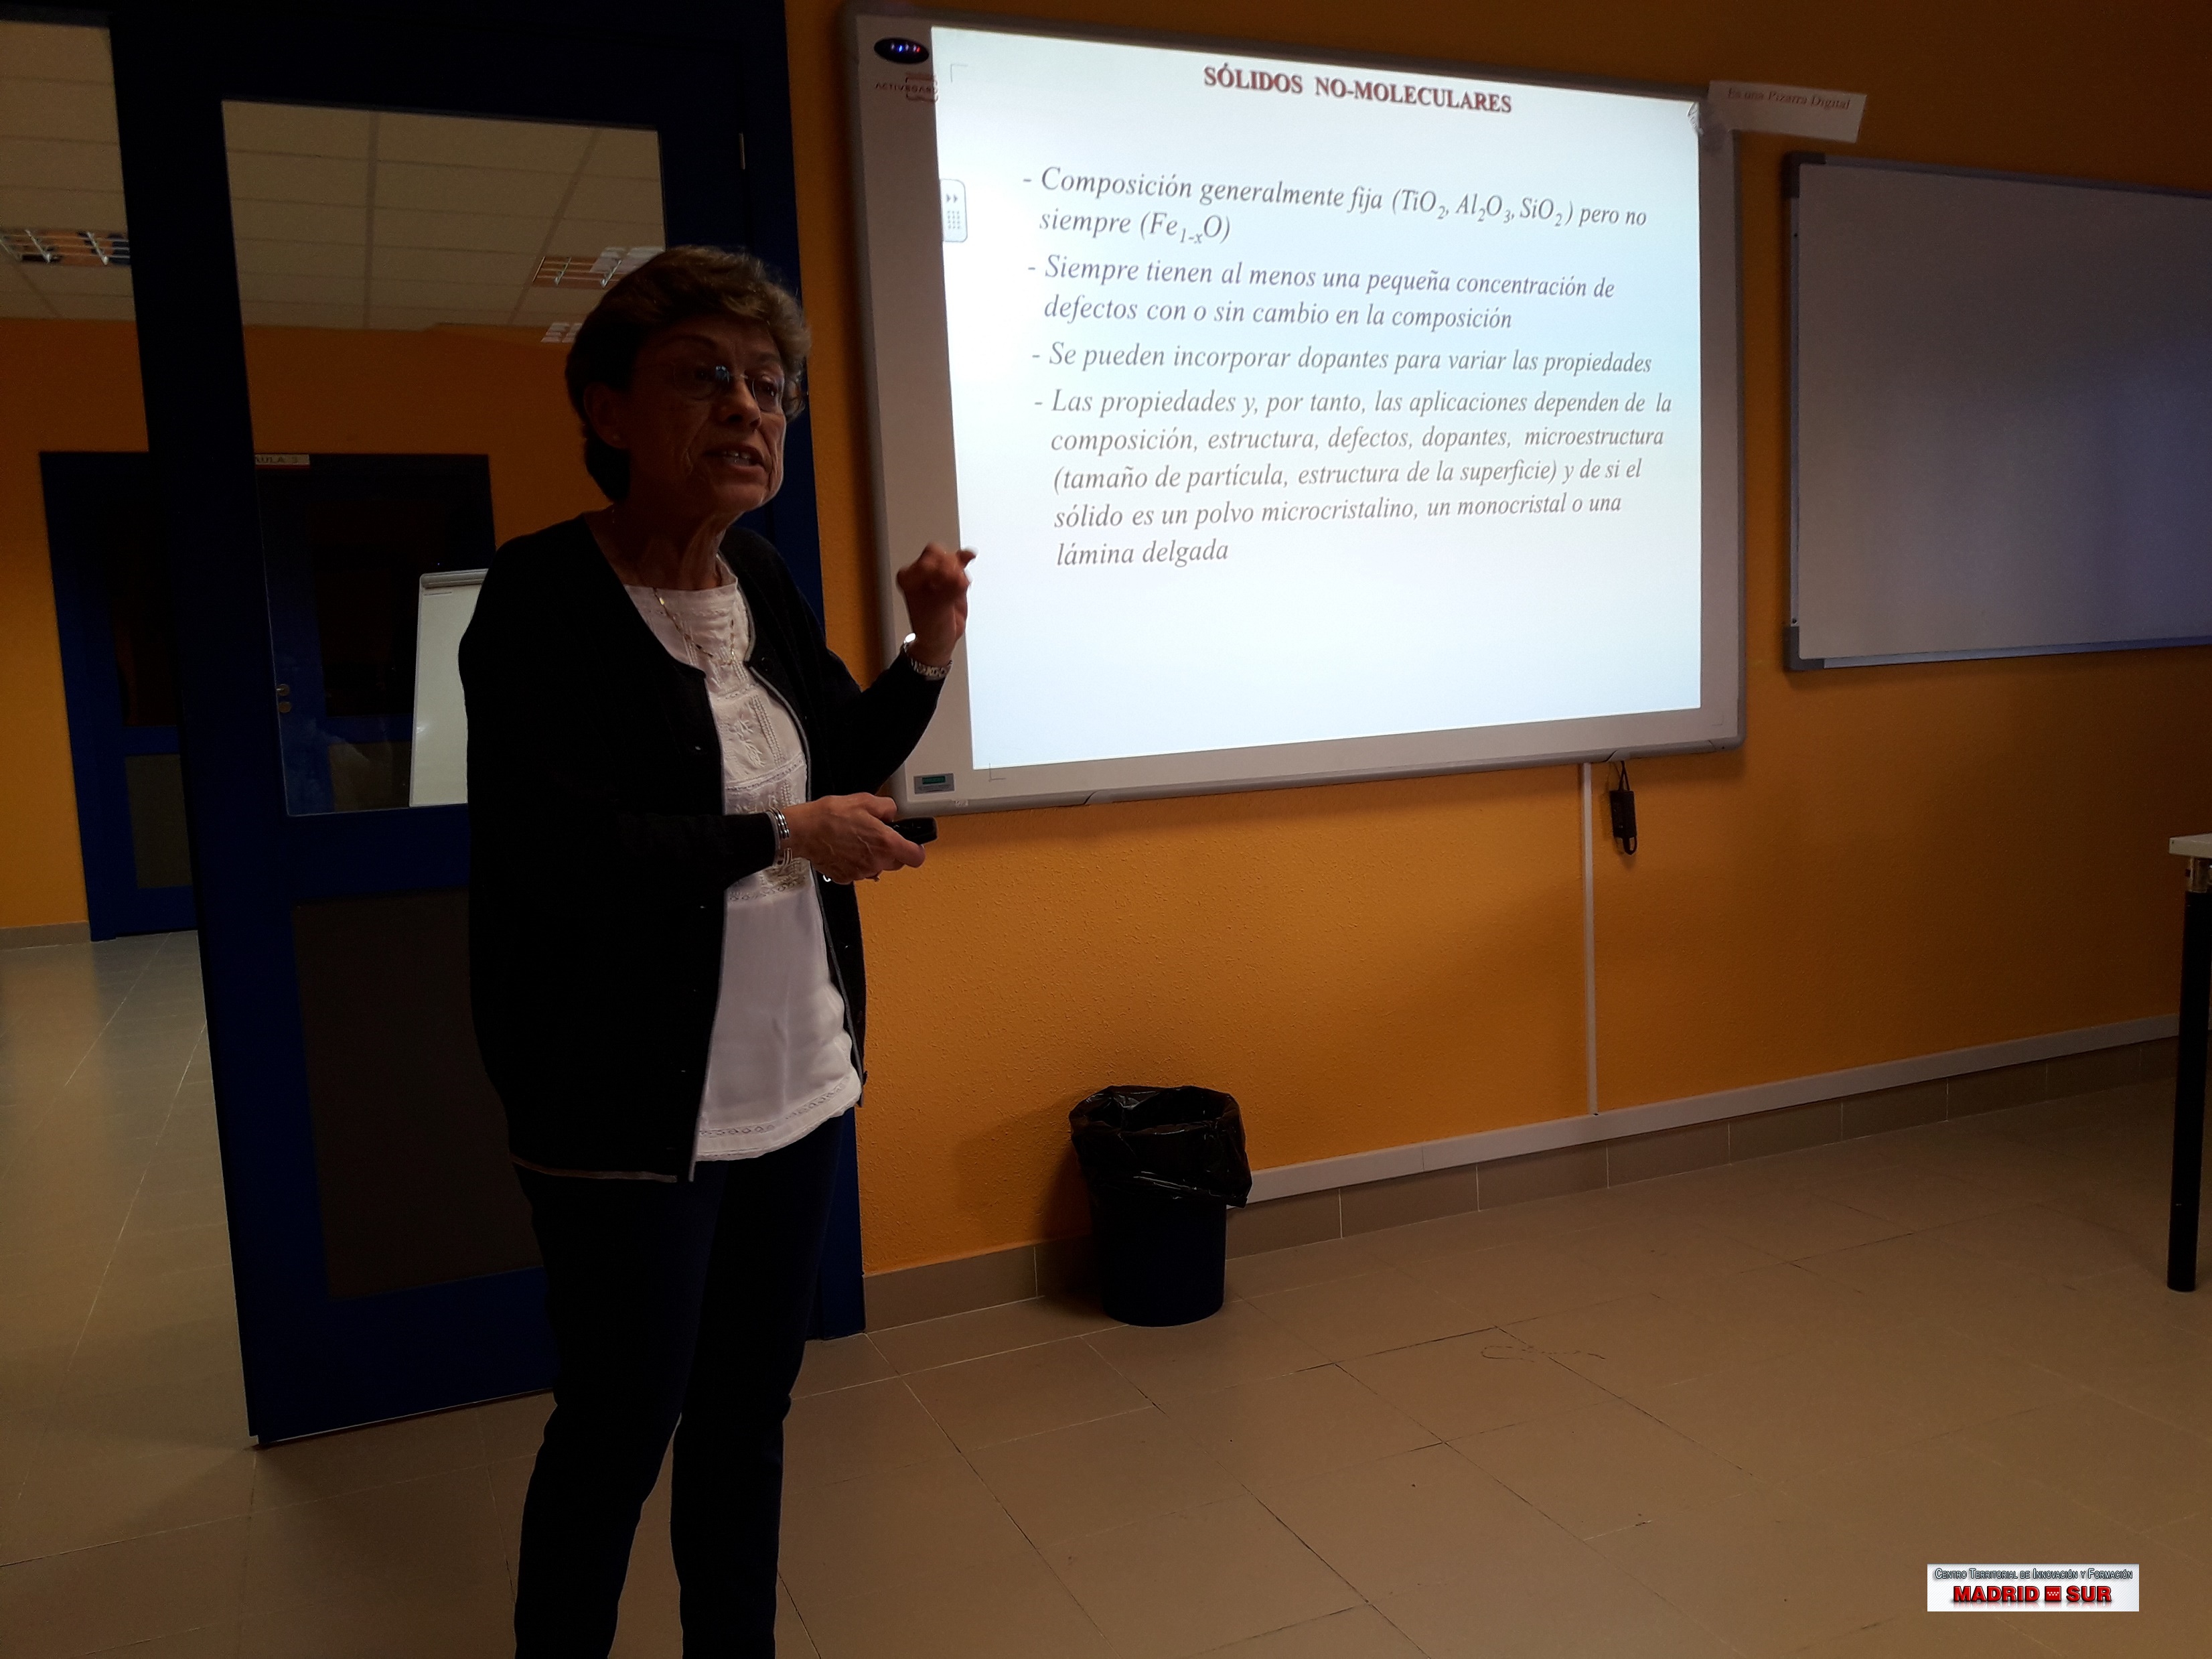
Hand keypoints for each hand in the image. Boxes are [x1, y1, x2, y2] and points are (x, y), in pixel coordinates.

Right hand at [782, 794, 923, 884]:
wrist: (803, 831)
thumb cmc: (830, 815)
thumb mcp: (864, 800)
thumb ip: (886, 808)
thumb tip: (891, 814)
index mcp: (885, 843)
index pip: (916, 857)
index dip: (916, 850)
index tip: (912, 845)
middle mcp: (876, 862)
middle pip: (896, 864)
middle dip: (891, 852)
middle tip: (876, 837)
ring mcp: (860, 873)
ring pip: (876, 868)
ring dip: (872, 858)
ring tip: (855, 841)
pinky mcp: (845, 878)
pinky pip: (858, 873)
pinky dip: (855, 864)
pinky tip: (844, 850)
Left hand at [895, 541, 975, 666]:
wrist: (941, 637)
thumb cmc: (931, 626)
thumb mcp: (936, 610)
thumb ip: (946, 591)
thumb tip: (960, 579)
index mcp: (908, 578)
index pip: (924, 562)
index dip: (939, 571)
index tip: (946, 582)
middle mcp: (920, 573)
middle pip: (936, 554)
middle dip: (949, 566)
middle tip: (955, 582)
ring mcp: (937, 573)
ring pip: (950, 558)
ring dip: (959, 570)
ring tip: (961, 588)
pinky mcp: (952, 575)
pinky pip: (959, 560)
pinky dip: (965, 558)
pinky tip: (970, 556)